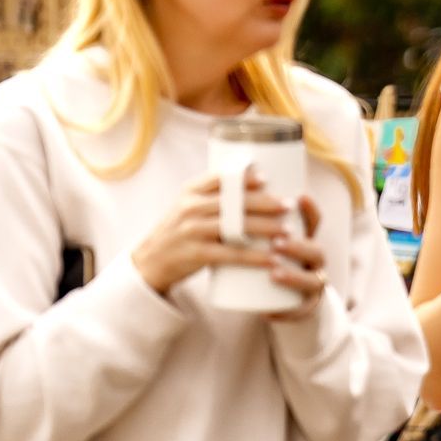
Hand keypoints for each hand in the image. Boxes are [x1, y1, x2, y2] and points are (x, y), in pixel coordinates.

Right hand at [130, 170, 291, 295]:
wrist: (151, 263)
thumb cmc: (180, 232)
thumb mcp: (188, 207)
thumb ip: (214, 196)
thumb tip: (255, 184)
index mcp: (190, 191)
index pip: (220, 177)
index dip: (244, 177)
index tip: (267, 178)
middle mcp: (190, 207)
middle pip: (234, 201)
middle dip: (265, 202)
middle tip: (289, 205)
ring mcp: (192, 230)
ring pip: (236, 226)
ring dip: (265, 228)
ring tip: (288, 231)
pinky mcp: (196, 254)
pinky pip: (231, 254)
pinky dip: (255, 257)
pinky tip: (272, 259)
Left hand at [263, 196, 328, 321]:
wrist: (282, 298)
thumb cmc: (268, 259)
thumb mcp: (265, 236)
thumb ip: (251, 214)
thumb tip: (226, 175)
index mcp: (305, 239)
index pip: (314, 223)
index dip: (310, 211)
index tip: (298, 198)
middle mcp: (313, 261)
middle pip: (315, 251)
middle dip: (298, 245)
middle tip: (277, 241)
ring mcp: (310, 285)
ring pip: (311, 281)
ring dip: (294, 277)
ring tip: (274, 273)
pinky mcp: (301, 309)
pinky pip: (296, 313)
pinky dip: (284, 313)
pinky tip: (269, 313)